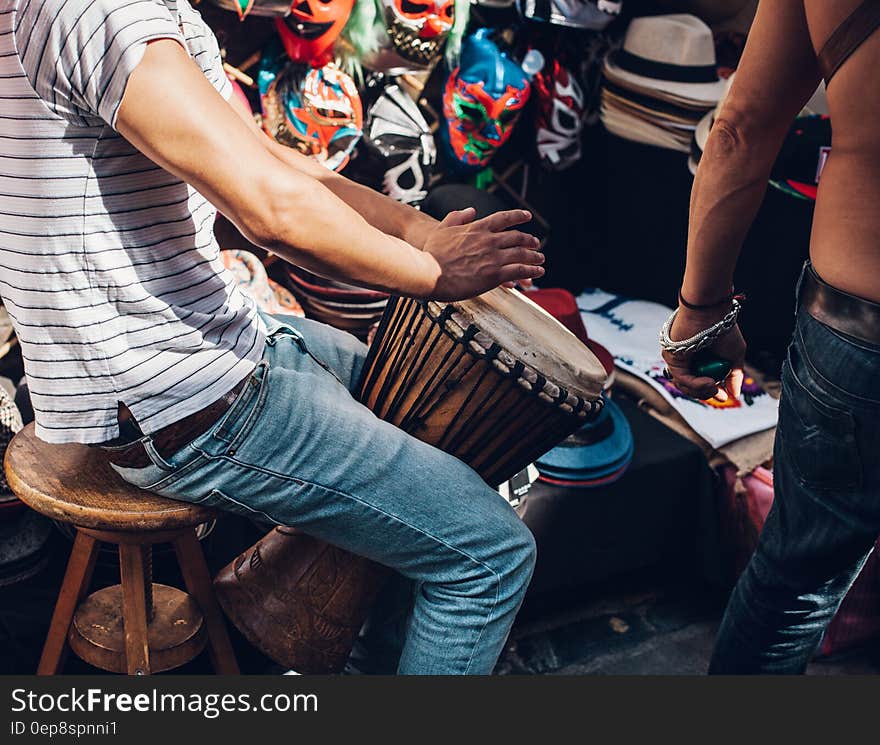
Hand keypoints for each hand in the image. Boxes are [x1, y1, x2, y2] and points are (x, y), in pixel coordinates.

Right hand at [421, 208, 544, 300]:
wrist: (429, 272)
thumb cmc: (432, 253)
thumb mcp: (442, 229)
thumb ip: (457, 217)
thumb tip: (470, 210)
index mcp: (477, 228)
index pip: (503, 218)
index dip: (518, 216)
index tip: (526, 216)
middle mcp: (489, 240)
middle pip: (517, 237)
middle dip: (529, 240)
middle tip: (536, 243)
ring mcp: (493, 257)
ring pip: (521, 254)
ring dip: (534, 256)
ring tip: (540, 259)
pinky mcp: (495, 275)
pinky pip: (519, 271)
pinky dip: (530, 271)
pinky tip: (536, 273)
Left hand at [661, 306, 746, 401]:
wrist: (711, 313)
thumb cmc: (723, 329)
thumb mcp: (734, 355)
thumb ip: (734, 376)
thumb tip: (735, 395)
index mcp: (702, 360)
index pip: (702, 383)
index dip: (712, 392)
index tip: (724, 397)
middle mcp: (688, 361)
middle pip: (691, 387)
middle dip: (706, 394)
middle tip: (719, 394)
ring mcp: (678, 360)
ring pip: (685, 386)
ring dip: (701, 391)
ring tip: (714, 386)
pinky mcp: (671, 358)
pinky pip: (682, 378)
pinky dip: (696, 384)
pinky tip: (709, 383)